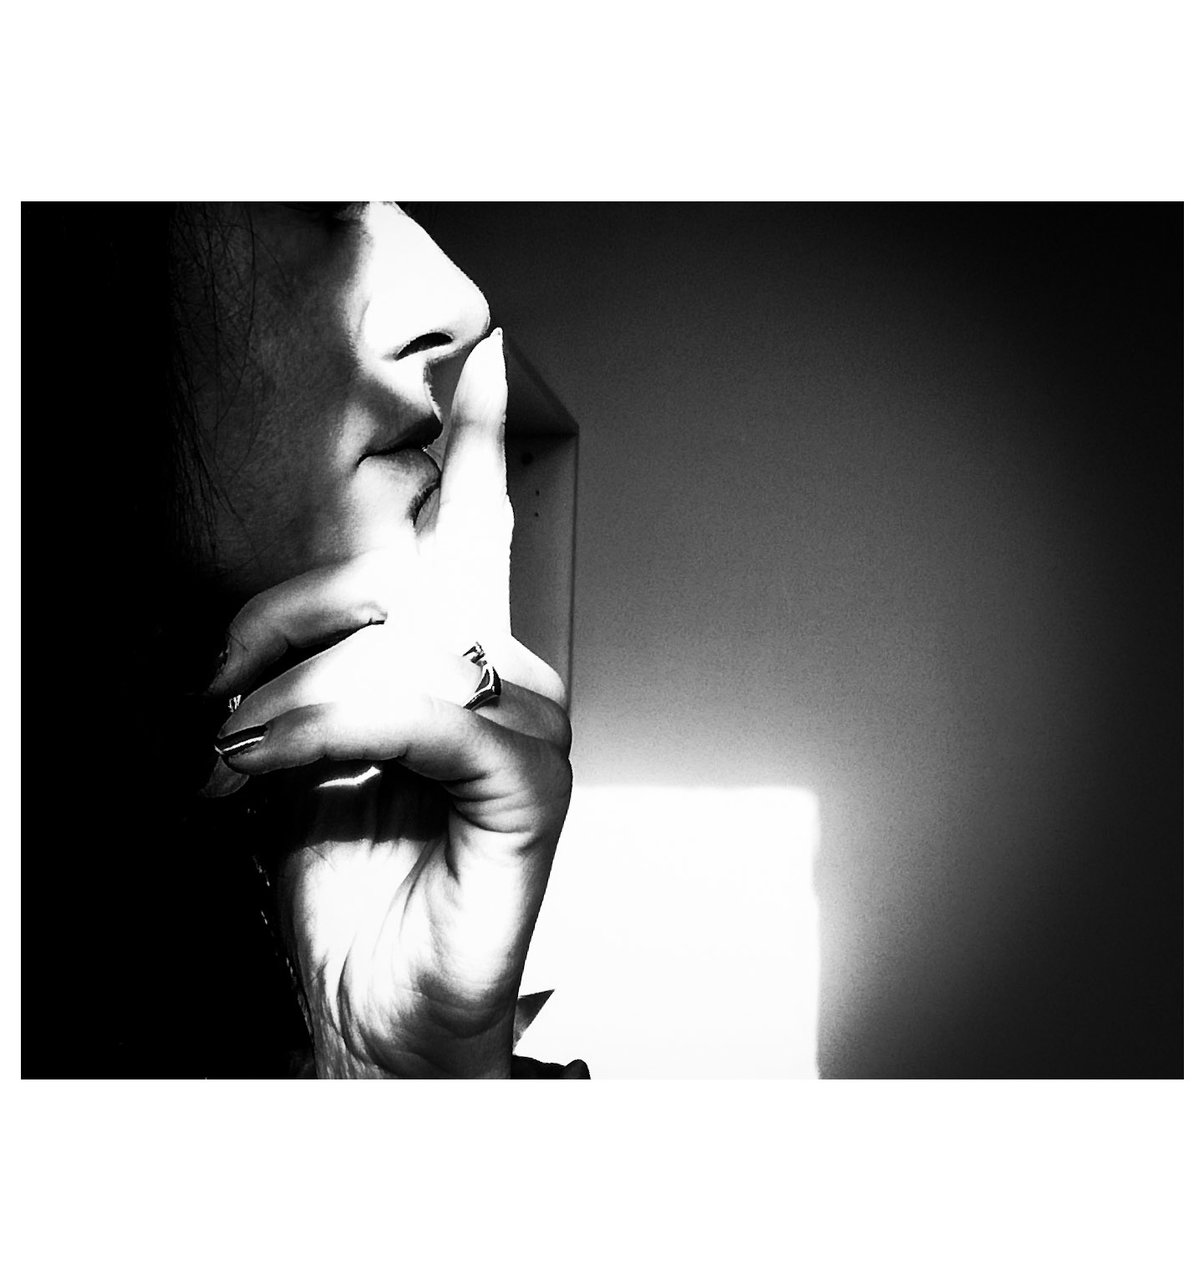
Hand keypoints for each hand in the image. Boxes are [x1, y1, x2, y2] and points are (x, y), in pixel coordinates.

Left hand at [205, 331, 571, 1077]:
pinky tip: (284, 779)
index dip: (484, 445)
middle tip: (213, 725)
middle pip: (393, 584)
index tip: (493, 362)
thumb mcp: (294, 747)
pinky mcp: (532, 783)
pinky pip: (424, 712)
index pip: (477, 532)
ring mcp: (529, 725)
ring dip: (287, 703)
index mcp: (460, 659)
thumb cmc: (341, 879)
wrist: (370, 1004)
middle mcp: (507, 675)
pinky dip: (330, 735)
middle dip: (275, 639)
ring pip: (397, 647)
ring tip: (235, 771)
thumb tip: (270, 628)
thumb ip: (304, 668)